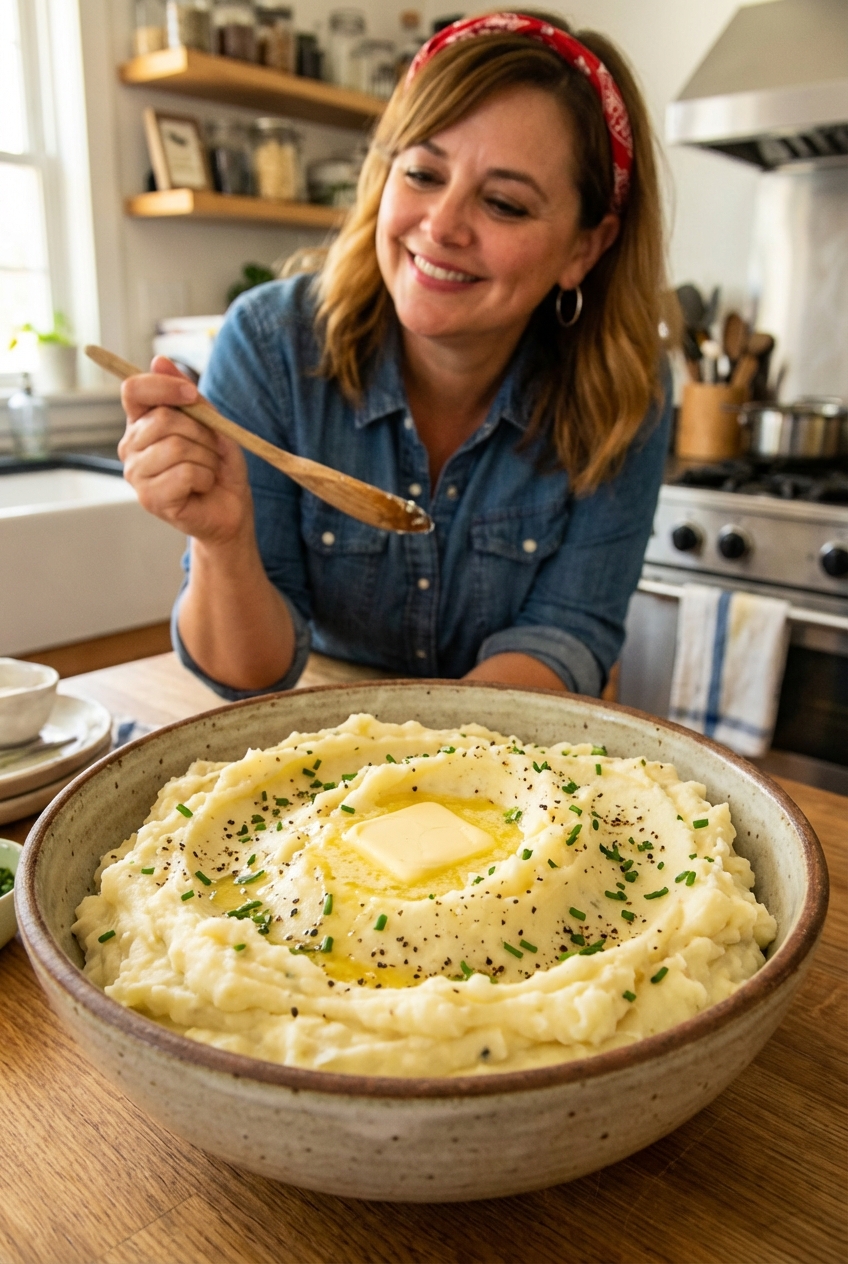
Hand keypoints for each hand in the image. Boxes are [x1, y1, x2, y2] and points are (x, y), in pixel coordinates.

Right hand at [118, 356, 252, 545]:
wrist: (230, 510)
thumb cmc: (219, 466)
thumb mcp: (211, 424)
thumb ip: (188, 395)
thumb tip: (159, 359)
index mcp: (141, 423)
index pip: (134, 390)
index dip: (163, 386)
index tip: (192, 395)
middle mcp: (131, 447)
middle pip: (164, 419)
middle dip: (202, 433)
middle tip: (210, 451)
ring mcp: (136, 474)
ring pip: (177, 447)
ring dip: (207, 458)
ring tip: (207, 471)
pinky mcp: (149, 499)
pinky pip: (185, 473)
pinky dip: (206, 477)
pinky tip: (202, 487)